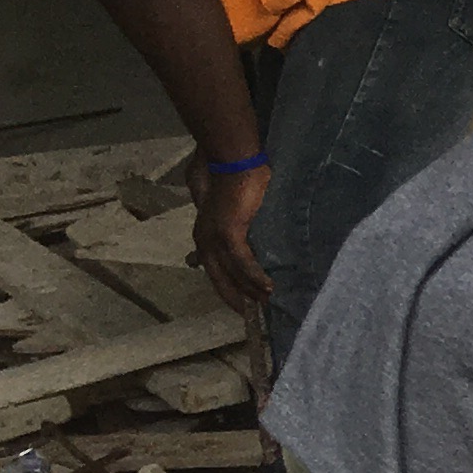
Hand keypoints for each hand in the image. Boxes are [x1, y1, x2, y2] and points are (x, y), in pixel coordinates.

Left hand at [191, 160, 271, 314]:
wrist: (231, 160)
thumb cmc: (229, 174)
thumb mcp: (223, 201)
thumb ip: (227, 217)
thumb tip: (236, 226)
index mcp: (205, 233)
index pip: (215, 268)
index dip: (227, 286)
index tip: (242, 301)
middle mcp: (206, 240)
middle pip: (219, 277)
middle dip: (235, 296)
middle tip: (253, 312)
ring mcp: (215, 238)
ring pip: (231, 273)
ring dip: (249, 289)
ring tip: (267, 301)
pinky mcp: (228, 233)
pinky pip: (241, 262)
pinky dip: (254, 276)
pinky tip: (267, 287)